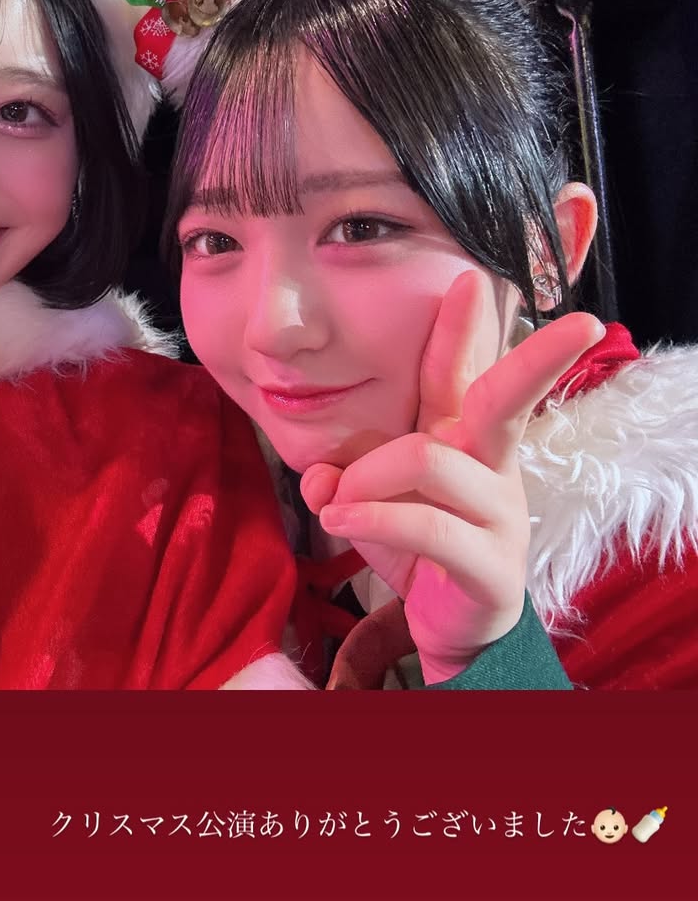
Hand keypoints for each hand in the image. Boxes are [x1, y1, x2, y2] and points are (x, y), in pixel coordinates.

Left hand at [299, 272, 603, 682]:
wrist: (447, 623)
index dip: (468, 325)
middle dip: (541, 357)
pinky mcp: (493, 565)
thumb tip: (319, 479)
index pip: (463, 370)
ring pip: (429, 459)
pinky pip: (429, 525)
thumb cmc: (415, 542)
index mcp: (462, 436)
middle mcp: (489, 464)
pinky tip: (340, 521)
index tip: (471, 277)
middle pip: (507, 397)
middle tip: (582, 325)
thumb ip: (340, 477)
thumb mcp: (370, 501)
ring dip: (367, 476)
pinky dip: (374, 517)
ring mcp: (498, 513)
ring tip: (338, 503)